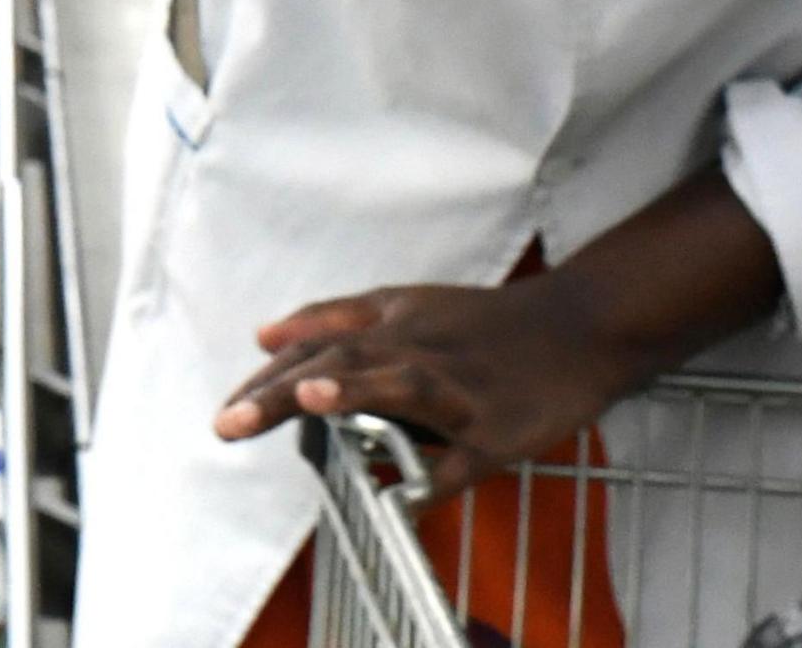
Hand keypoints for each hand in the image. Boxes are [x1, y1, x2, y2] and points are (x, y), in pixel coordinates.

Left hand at [207, 168, 782, 500]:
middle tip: (228, 423)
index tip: (224, 411)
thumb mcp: (402, 304)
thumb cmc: (481, 321)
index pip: (313, 348)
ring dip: (357, 390)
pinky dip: (438, 476)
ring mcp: (459, 391)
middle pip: (342, 361)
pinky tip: (406, 498)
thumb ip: (330, 319)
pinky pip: (464, 459)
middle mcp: (417, 351)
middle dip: (283, 391)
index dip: (265, 380)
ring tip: (308, 399)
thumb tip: (262, 335)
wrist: (577, 327)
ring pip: (404, 386)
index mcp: (389, 325)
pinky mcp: (499, 430)